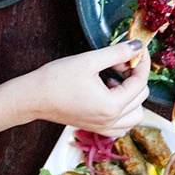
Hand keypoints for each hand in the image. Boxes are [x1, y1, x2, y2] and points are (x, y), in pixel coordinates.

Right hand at [0, 40, 150, 140]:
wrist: (32, 97)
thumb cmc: (56, 79)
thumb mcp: (89, 61)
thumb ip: (117, 53)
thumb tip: (137, 47)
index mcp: (112, 106)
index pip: (140, 83)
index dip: (142, 63)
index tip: (138, 50)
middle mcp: (111, 121)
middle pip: (140, 97)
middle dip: (134, 77)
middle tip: (118, 63)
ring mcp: (104, 128)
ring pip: (135, 114)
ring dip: (131, 95)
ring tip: (113, 80)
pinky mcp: (96, 128)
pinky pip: (122, 124)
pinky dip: (124, 110)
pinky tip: (109, 94)